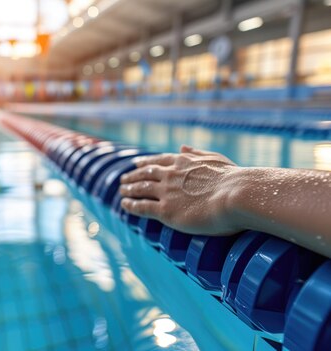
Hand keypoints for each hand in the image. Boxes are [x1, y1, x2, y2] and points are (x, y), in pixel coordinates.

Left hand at [119, 145, 240, 234]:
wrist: (236, 195)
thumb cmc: (233, 178)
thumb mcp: (215, 159)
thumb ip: (197, 153)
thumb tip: (182, 147)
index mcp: (183, 161)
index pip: (159, 161)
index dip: (146, 162)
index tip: (136, 164)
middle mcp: (170, 174)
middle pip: (145, 173)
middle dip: (133, 176)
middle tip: (124, 179)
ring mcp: (166, 192)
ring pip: (140, 189)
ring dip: (129, 189)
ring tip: (122, 191)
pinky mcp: (166, 211)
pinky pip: (142, 207)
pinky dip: (131, 205)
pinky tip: (124, 205)